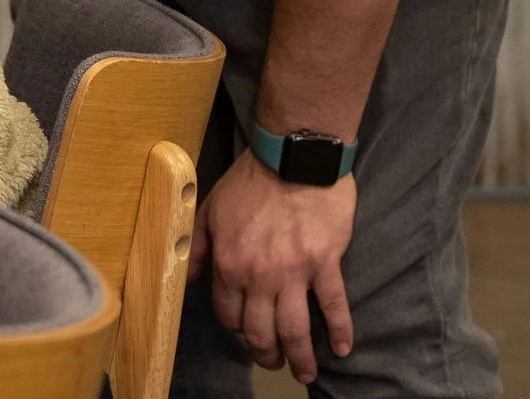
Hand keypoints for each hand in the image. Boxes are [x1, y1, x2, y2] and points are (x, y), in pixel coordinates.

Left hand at [190, 152, 355, 383]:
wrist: (292, 156)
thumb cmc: (250, 181)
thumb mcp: (209, 209)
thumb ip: (197, 247)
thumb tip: (188, 278)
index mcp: (229, 264)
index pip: (228, 314)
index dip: (235, 328)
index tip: (244, 331)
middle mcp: (259, 276)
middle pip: (261, 331)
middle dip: (265, 354)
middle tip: (273, 362)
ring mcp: (295, 273)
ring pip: (295, 329)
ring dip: (300, 358)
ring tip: (305, 372)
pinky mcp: (325, 264)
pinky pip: (334, 306)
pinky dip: (340, 332)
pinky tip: (342, 350)